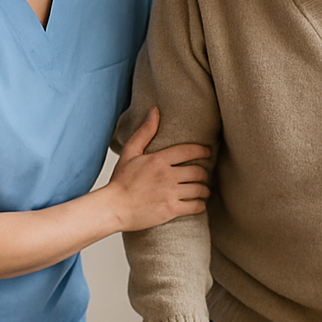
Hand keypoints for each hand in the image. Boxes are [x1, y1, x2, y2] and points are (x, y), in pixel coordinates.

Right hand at [107, 108, 209, 230]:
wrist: (113, 208)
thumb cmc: (121, 181)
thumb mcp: (130, 152)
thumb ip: (145, 132)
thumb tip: (155, 111)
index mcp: (158, 160)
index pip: (188, 151)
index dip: (202, 150)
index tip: (208, 152)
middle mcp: (167, 175)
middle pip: (198, 171)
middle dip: (204, 174)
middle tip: (203, 176)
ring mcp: (170, 193)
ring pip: (199, 189)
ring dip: (204, 190)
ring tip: (204, 190)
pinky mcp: (171, 210)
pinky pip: (195, 206)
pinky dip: (200, 205)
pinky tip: (198, 204)